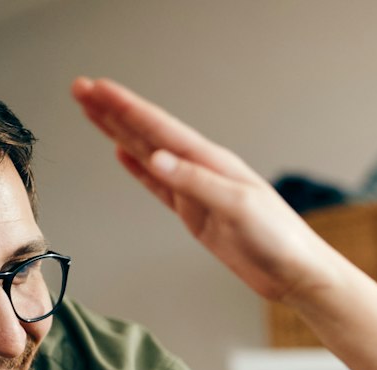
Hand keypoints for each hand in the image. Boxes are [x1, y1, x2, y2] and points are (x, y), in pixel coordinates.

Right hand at [70, 76, 341, 304]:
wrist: (296, 274)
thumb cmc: (279, 239)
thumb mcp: (238, 207)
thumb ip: (196, 183)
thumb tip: (156, 159)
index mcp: (212, 162)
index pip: (159, 128)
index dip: (124, 107)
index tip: (95, 88)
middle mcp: (202, 170)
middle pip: (147, 133)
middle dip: (112, 111)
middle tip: (80, 88)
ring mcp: (197, 192)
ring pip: (147, 155)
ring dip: (118, 133)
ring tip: (91, 112)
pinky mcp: (196, 215)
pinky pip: (159, 186)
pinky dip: (138, 169)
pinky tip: (123, 155)